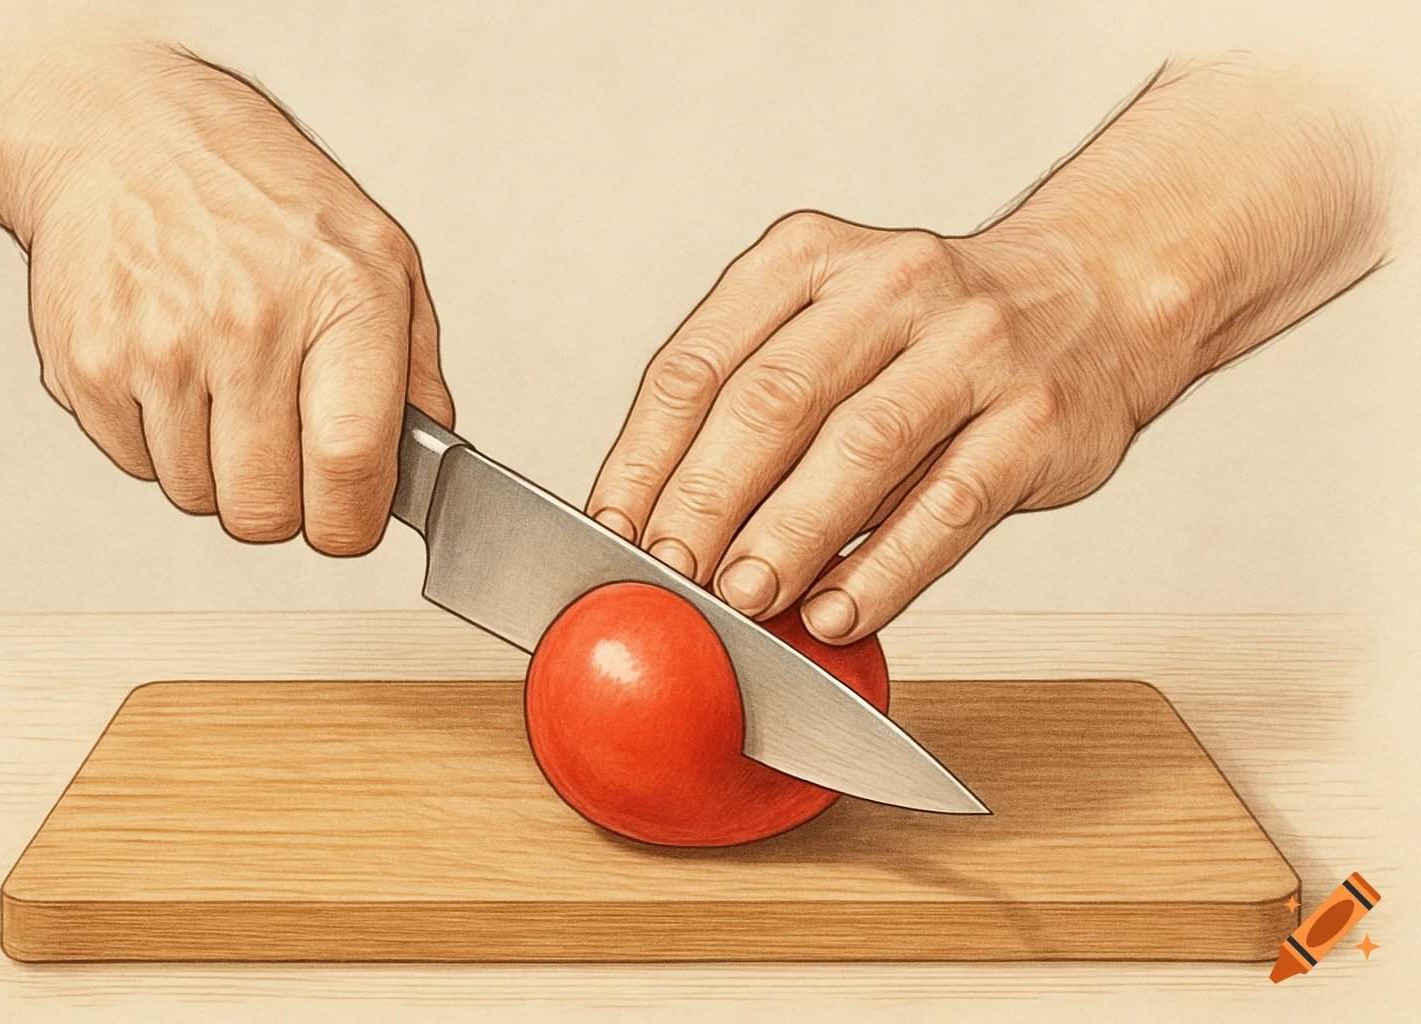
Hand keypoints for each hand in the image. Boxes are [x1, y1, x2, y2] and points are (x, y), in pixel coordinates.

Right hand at [0, 34, 451, 553]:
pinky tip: (175, 373)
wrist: (124, 135)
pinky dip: (159, 442)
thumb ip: (417, 369)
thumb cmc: (261, 199)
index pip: (351, 465)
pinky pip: (137, 467)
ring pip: (197, 498)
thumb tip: (427, 460)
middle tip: (282, 451)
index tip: (347, 519)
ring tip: (224, 388)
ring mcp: (162, 348)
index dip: (351, 521)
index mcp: (343, 299)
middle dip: (282, 504)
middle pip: (266, 509)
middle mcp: (251, 323)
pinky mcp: (88, 367)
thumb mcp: (380, 258)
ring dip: (216, 469)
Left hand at [588, 213, 1150, 641]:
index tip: (613, 530)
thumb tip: (661, 529)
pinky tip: (837, 613)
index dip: (646, 456)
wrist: (1097, 291)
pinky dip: (887, 569)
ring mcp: (974, 347)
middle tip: (669, 576)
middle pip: (772, 401)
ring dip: (789, 535)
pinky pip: (951, 505)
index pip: (699, 362)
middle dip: (705, 501)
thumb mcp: (830, 322)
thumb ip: (754, 401)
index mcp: (810, 258)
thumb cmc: (929, 334)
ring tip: (742, 600)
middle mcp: (891, 285)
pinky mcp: (1038, 419)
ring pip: (861, 447)